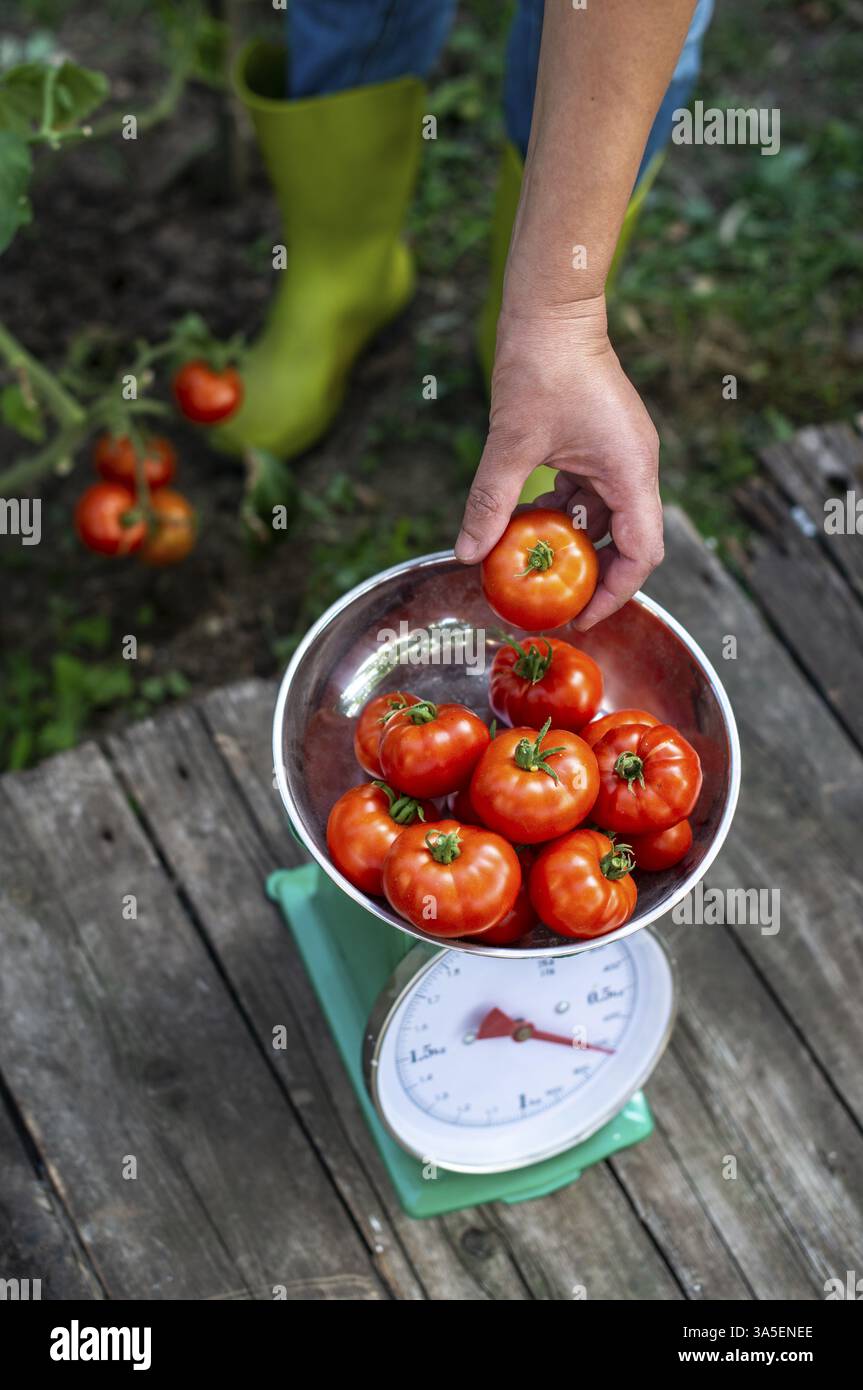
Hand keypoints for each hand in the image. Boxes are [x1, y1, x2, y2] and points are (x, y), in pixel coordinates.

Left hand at [455, 296, 663, 630]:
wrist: (552, 309)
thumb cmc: (540, 366)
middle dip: (593, 576)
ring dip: (571, 542)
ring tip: (531, 562)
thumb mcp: (510, 443)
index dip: (615, 593)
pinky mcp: (602, 445)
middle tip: (555, 602)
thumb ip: (491, 502)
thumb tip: (467, 554)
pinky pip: (589, 494)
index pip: (641, 554)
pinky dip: (562, 513)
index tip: (580, 616)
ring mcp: (621, 455)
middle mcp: (636, 467)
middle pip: (628, 543)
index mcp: (631, 471)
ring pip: (605, 519)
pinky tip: (525, 518)